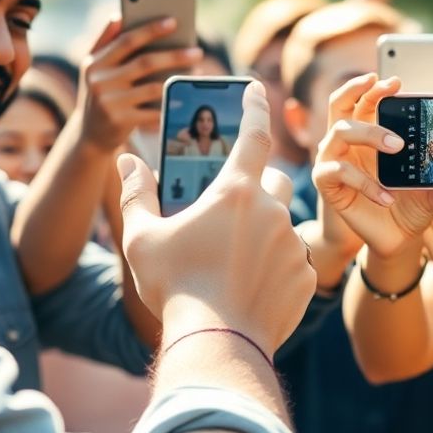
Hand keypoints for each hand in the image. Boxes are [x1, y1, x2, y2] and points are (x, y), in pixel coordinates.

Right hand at [77, 19, 201, 152]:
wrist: (88, 134)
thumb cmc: (100, 92)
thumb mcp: (94, 68)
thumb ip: (105, 41)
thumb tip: (118, 15)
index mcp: (95, 63)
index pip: (126, 41)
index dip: (150, 30)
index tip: (173, 21)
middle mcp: (100, 81)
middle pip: (145, 63)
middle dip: (174, 56)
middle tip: (198, 51)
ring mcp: (110, 103)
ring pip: (154, 88)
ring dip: (178, 80)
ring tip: (197, 73)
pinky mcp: (121, 122)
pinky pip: (154, 111)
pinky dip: (171, 104)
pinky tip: (187, 97)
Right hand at [117, 81, 315, 353]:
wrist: (217, 344)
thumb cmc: (175, 289)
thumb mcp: (142, 239)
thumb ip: (136, 194)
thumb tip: (127, 161)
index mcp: (235, 193)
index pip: (253, 134)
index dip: (254, 107)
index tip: (256, 88)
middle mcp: (272, 210)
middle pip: (274, 180)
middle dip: (258, 185)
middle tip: (233, 208)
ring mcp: (293, 243)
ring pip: (284, 222)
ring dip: (265, 230)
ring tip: (235, 259)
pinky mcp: (305, 275)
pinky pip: (293, 259)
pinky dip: (275, 264)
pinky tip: (251, 286)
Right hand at [312, 74, 432, 260]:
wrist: (396, 239)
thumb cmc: (411, 207)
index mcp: (369, 134)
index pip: (363, 100)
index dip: (373, 86)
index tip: (396, 81)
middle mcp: (347, 144)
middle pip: (339, 104)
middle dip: (360, 91)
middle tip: (388, 90)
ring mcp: (334, 161)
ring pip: (339, 132)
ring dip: (370, 134)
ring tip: (398, 146)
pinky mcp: (328, 184)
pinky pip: (337, 172)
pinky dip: (364, 182)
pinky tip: (387, 197)